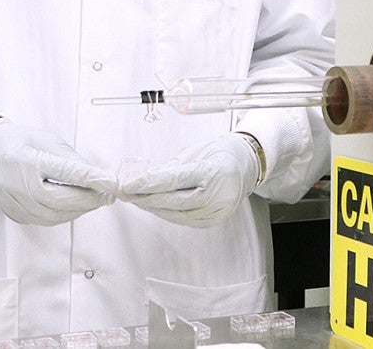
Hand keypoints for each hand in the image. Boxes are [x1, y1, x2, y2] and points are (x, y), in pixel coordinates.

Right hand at [0, 118, 116, 225]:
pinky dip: (64, 215)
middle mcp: (17, 184)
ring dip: (79, 209)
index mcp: (27, 160)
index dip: (91, 179)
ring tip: (94, 199)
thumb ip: (71, 159)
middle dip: (88, 200)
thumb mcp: (47, 140)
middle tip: (107, 195)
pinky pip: (45, 220)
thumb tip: (98, 176)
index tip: (111, 183)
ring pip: (54, 215)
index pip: (65, 172)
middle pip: (60, 200)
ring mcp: (13, 202)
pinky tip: (75, 206)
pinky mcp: (15, 214)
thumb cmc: (20, 142)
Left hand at [118, 133, 259, 227]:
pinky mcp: (214, 221)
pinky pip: (184, 220)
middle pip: (174, 201)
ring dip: (153, 207)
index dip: (149, 184)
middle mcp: (219, 193)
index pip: (175, 179)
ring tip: (136, 199)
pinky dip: (167, 213)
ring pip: (177, 214)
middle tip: (126, 193)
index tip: (128, 185)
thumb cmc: (220, 153)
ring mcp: (218, 210)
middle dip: (146, 197)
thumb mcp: (195, 152)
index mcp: (215, 170)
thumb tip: (143, 180)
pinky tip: (155, 206)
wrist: (246, 164)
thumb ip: (170, 168)